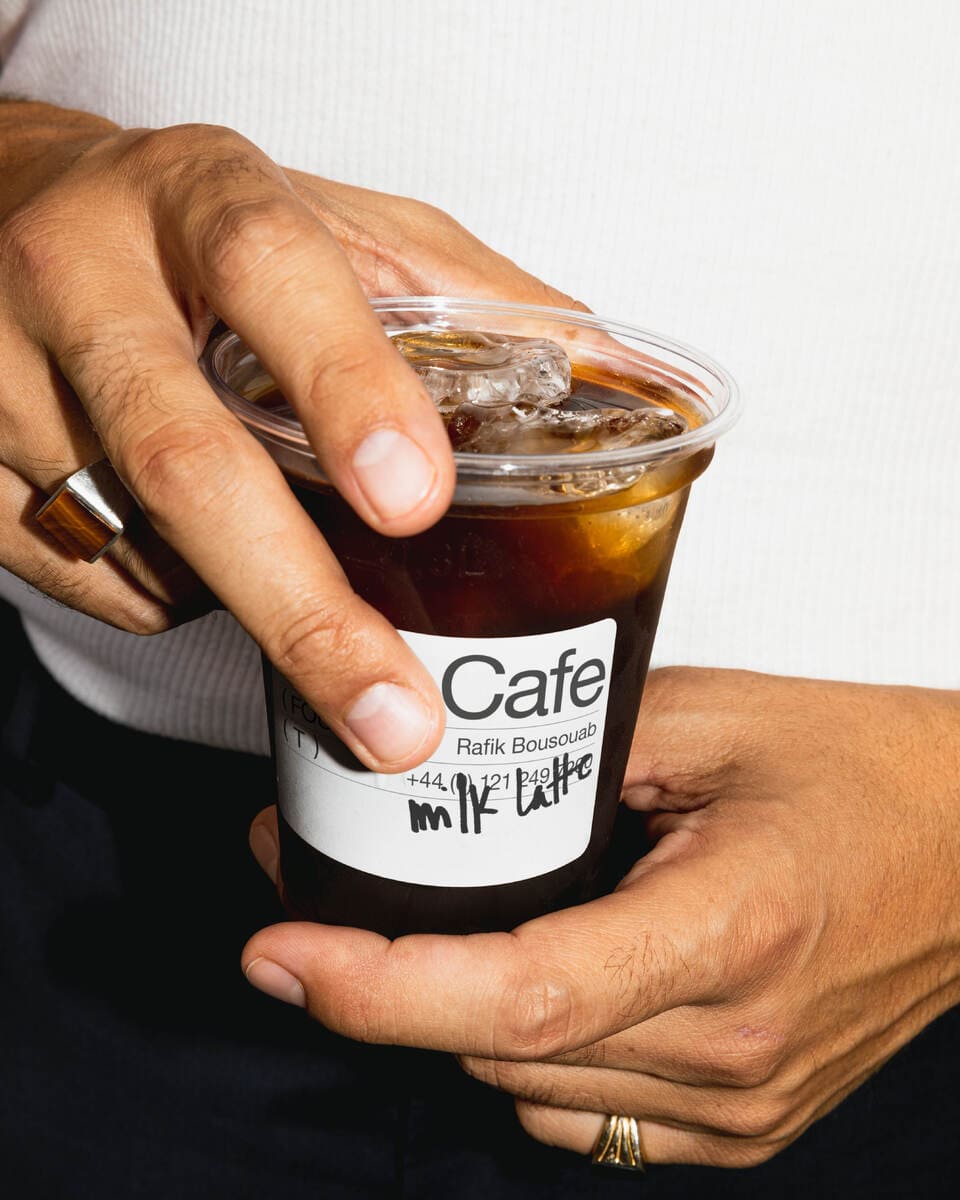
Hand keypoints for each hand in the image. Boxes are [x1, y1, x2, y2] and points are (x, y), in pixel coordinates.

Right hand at [0, 100, 581, 769]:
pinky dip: (169, 598)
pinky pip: (88, 581)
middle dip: (301, 605)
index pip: (270, 273)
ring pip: (135, 545)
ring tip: (322, 625)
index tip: (416, 496)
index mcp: (194, 199)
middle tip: (397, 717)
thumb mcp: (330, 221)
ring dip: (244, 607)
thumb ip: (460, 292)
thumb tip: (609, 369)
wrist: (6, 211)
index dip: (344, 383)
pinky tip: (201, 562)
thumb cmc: (197, 231)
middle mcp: (78, 280)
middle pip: (183, 460)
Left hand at [241, 668, 959, 1166]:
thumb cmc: (858, 769)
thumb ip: (575, 742)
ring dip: (454, 1017)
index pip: (523, 995)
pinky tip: (525, 976)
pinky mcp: (745, 1124)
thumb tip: (450, 767)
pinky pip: (586, 1119)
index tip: (281, 950)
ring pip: (531, 1091)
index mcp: (732, 928)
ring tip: (422, 920)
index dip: (381, 985)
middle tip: (323, 883)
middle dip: (386, 980)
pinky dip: (527, 1057)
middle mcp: (734, 1045)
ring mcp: (742, 1104)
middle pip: (503, 1047)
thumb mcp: (710, 717)